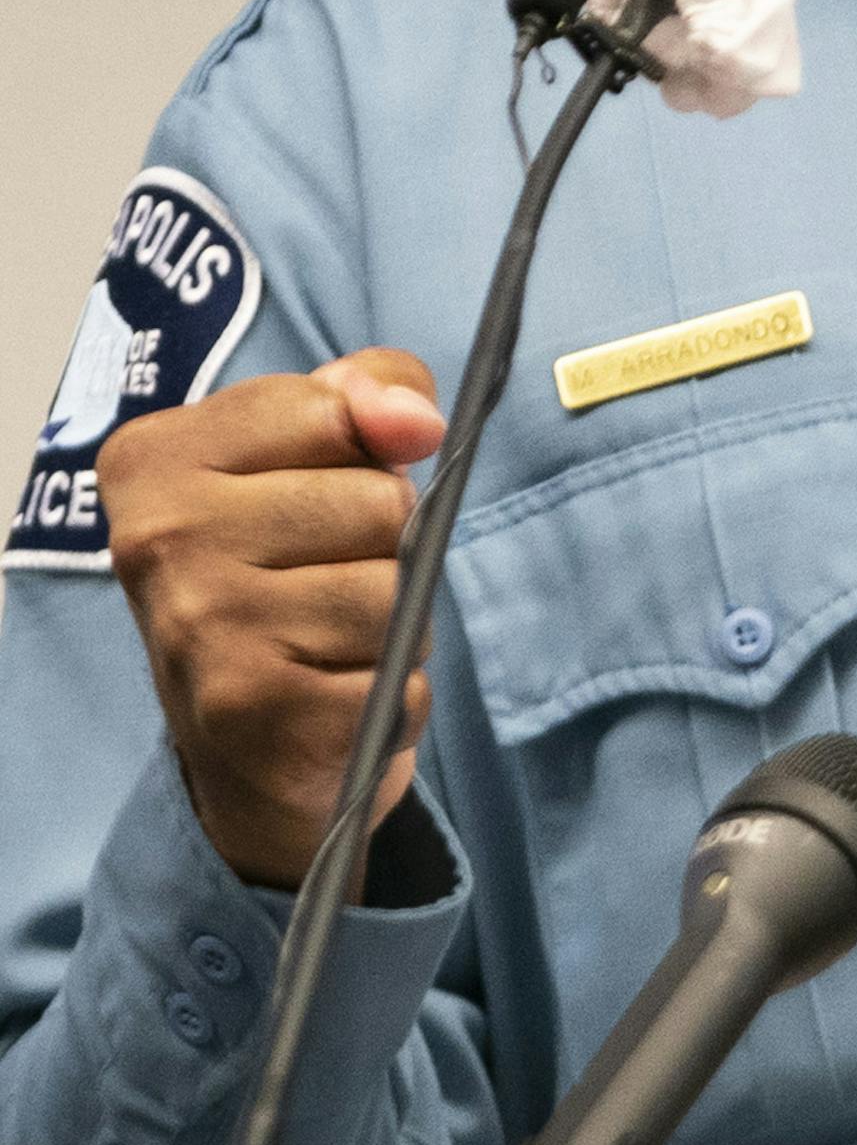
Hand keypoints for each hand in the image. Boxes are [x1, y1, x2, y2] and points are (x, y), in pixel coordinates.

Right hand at [103, 350, 444, 889]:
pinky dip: (394, 693)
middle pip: (380, 502)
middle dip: (386, 544)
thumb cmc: (285, 569)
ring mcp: (202, 630)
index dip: (365, 450)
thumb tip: (415, 419)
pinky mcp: (255, 715)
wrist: (242, 752)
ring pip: (395, 592)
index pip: (334, 409)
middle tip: (324, 580)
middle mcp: (158, 541)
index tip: (320, 485)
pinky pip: (400, 678)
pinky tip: (334, 698)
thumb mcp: (309, 451)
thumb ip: (368, 392)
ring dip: (395, 624)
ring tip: (330, 641)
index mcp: (153, 459)